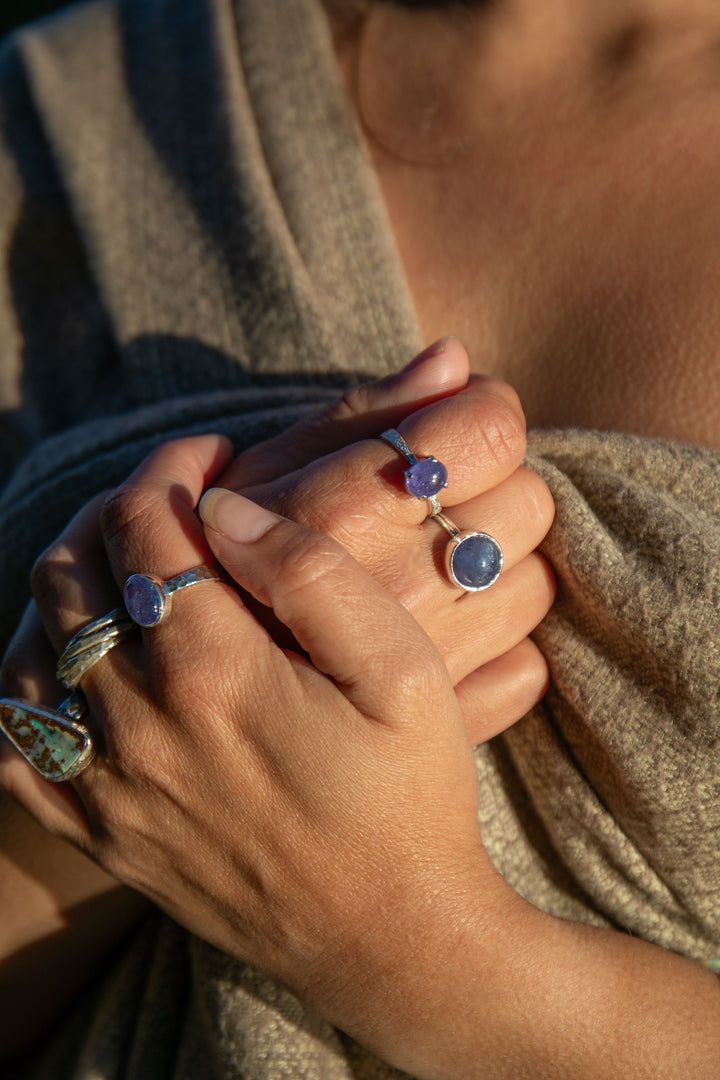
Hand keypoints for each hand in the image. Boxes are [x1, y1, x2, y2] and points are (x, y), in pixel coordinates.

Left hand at [1, 433, 522, 1076]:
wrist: (391, 940)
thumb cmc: (410, 798)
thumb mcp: (401, 671)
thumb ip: (313, 574)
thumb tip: (228, 507)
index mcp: (214, 672)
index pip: (147, 524)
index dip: (172, 466)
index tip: (212, 453)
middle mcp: (139, 725)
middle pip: (75, 572)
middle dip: (116, 509)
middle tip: (172, 498)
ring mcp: (108, 786)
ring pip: (32, 646)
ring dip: (70, 584)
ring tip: (127, 566)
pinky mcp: (102, 834)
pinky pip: (18, 741)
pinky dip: (34, 681)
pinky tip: (82, 664)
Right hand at [221, 336, 554, 740]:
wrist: (190, 694)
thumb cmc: (215, 564)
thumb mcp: (264, 470)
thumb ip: (360, 411)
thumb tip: (452, 358)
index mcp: (353, 508)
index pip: (493, 430)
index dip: (484, 412)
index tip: (453, 424)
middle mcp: (403, 582)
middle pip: (529, 500)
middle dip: (493, 487)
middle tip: (436, 501)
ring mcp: (432, 660)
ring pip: (535, 582)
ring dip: (498, 565)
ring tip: (434, 565)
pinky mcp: (448, 722)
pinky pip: (525, 666)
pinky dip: (498, 645)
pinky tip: (445, 630)